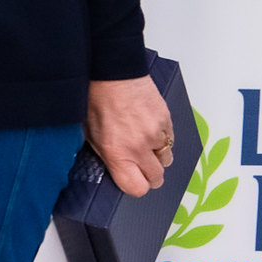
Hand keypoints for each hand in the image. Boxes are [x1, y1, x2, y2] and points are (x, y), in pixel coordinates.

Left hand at [87, 76, 174, 197]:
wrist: (112, 72)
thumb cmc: (97, 99)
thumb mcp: (91, 135)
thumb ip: (108, 157)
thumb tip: (118, 171)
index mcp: (117, 153)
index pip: (137, 189)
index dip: (135, 186)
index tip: (132, 180)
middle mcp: (139, 147)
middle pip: (156, 178)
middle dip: (149, 175)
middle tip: (140, 164)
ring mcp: (155, 133)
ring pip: (166, 159)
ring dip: (157, 156)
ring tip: (144, 143)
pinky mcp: (166, 120)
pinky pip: (170, 139)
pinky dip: (162, 138)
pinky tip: (149, 127)